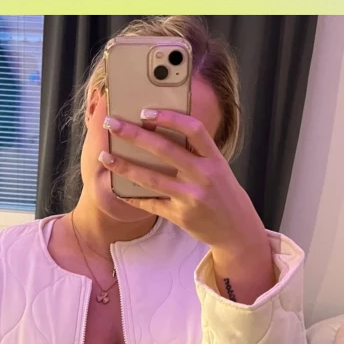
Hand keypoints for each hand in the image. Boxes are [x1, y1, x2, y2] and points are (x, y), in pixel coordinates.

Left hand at [100, 109, 265, 252]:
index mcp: (214, 159)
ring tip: (105, 156)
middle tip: (112, 125)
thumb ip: (196, 153)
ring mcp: (191, 198)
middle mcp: (204, 176)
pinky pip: (150, 204)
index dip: (168, 117)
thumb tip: (160, 133)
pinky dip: (132, 196)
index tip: (145, 112)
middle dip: (134, 135)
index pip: (193, 129)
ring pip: (151, 179)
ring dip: (124, 166)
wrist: (237, 232)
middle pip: (165, 150)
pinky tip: (116, 187)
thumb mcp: (218, 169)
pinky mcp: (180, 216)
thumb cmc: (224, 194)